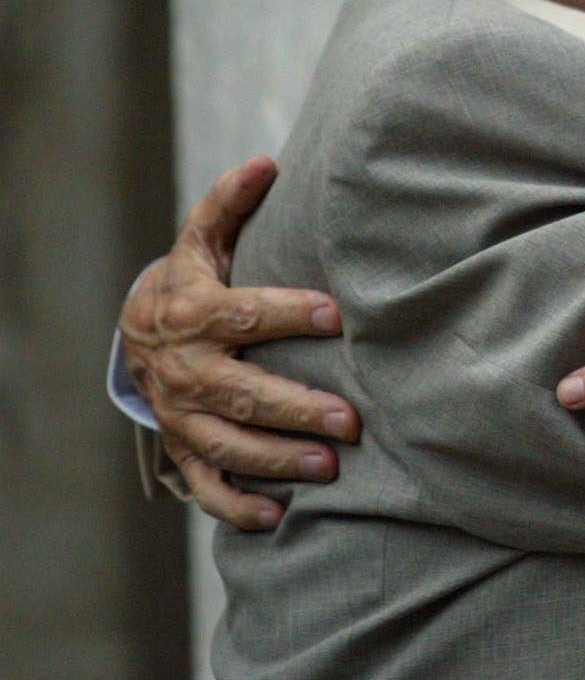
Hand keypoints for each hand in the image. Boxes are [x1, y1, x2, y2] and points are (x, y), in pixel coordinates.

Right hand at [120, 155, 360, 528]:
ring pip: (226, 444)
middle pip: (240, 393)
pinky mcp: (184, 447)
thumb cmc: (194, 279)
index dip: (288, 313)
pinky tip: (279, 516)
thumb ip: (230, 204)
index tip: (338, 315)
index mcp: (194, 313)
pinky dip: (237, 505)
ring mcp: (182, 414)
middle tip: (350, 420)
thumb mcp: (204, 238)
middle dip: (295, 408)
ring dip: (277, 460)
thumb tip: (267, 162)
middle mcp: (185, 370)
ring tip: (330, 467)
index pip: (243, 314)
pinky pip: (206, 484)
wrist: (138, 331)